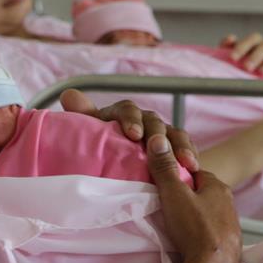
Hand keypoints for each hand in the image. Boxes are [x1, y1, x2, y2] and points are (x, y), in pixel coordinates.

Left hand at [60, 89, 199, 171]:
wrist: (116, 164)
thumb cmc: (100, 146)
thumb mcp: (92, 134)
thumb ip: (83, 117)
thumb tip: (68, 94)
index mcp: (120, 115)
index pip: (127, 109)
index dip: (130, 119)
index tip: (133, 135)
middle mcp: (143, 120)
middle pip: (154, 121)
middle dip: (157, 133)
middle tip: (157, 146)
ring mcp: (161, 133)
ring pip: (174, 134)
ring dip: (180, 147)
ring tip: (186, 162)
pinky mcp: (174, 148)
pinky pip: (185, 148)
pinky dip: (190, 156)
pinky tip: (194, 168)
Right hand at [148, 131, 240, 262]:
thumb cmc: (194, 227)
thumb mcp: (173, 194)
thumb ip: (165, 168)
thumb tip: (158, 138)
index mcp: (217, 186)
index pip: (194, 174)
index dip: (178, 177)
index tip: (164, 186)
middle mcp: (229, 202)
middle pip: (202, 194)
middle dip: (187, 197)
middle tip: (168, 208)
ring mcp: (231, 223)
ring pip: (208, 213)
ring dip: (195, 217)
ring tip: (178, 227)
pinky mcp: (230, 242)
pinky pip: (212, 231)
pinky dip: (201, 233)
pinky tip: (189, 242)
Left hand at [221, 31, 262, 77]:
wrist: (243, 79)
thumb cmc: (234, 66)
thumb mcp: (226, 57)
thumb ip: (225, 47)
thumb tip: (230, 39)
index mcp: (253, 42)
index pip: (252, 39)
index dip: (243, 46)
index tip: (233, 58)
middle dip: (256, 56)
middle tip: (247, 67)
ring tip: (262, 72)